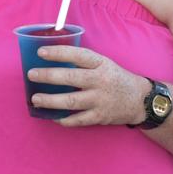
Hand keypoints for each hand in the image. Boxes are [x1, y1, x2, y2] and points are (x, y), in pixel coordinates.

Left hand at [28, 45, 148, 126]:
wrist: (141, 100)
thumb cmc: (116, 78)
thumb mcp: (104, 64)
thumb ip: (83, 63)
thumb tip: (52, 60)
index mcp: (101, 64)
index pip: (78, 56)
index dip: (59, 53)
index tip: (41, 53)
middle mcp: (101, 81)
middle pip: (71, 78)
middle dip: (48, 76)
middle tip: (31, 75)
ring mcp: (100, 100)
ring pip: (71, 101)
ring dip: (50, 101)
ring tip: (35, 99)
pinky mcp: (100, 117)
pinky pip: (78, 120)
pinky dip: (63, 120)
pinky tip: (52, 116)